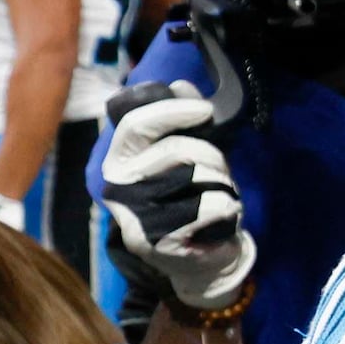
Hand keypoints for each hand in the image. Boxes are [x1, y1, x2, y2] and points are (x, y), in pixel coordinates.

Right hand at [100, 82, 256, 311]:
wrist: (199, 259)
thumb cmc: (191, 198)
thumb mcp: (186, 153)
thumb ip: (180, 120)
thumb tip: (180, 85)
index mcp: (117, 161)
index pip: (134, 125)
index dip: (171, 111)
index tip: (203, 110)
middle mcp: (116, 188)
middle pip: (174, 149)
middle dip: (209, 152)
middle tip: (217, 166)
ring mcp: (134, 216)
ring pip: (197, 176)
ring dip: (221, 180)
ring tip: (216, 192)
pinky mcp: (158, 242)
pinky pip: (211, 206)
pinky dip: (227, 207)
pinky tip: (219, 217)